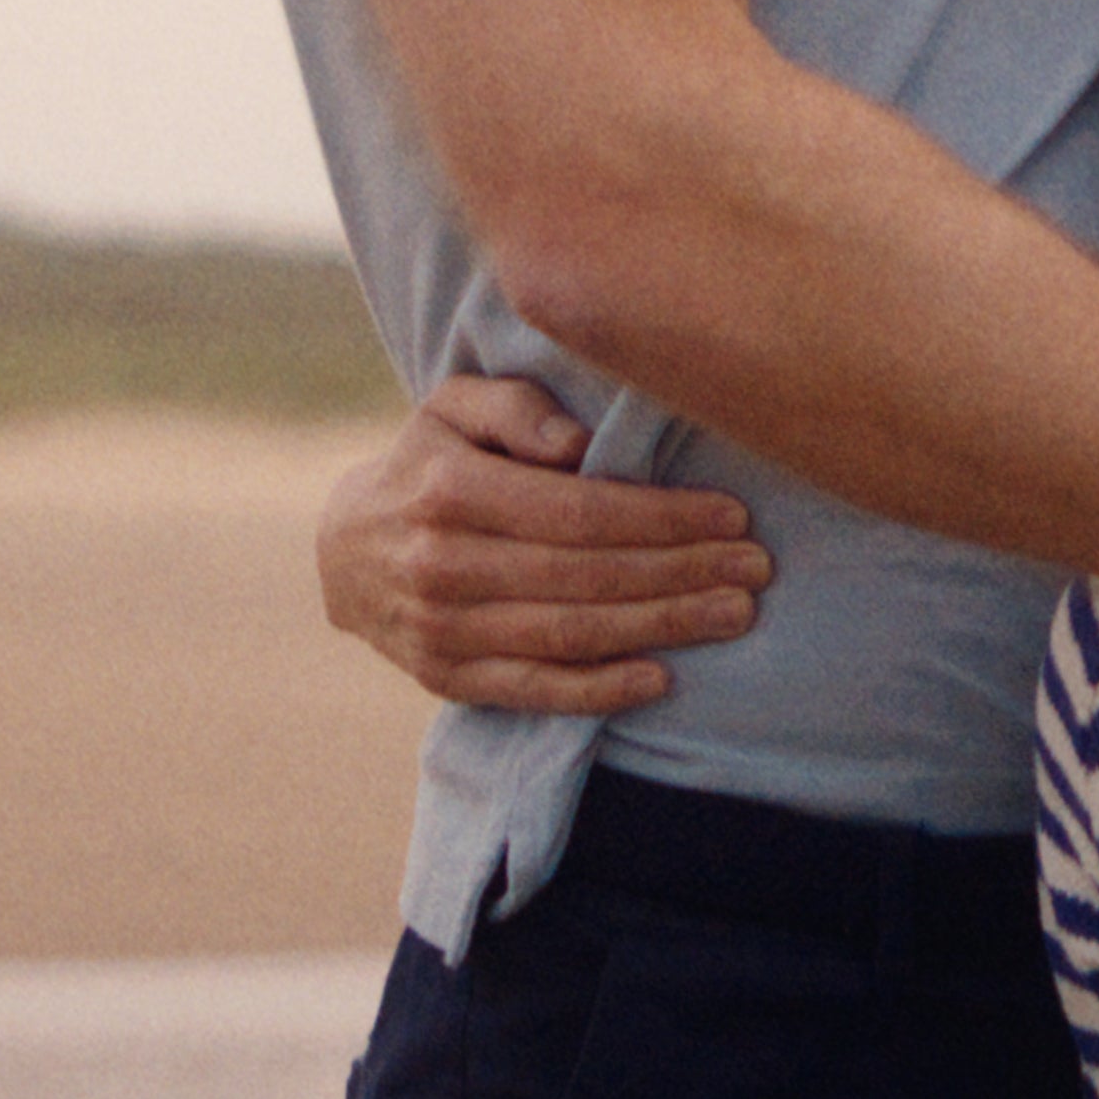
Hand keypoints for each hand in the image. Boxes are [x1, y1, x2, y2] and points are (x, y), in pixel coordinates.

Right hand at [316, 372, 765, 715]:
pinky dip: (599, 690)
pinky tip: (661, 677)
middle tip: (756, 569)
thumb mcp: (452, 407)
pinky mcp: (446, 679)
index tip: (731, 514)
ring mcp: (443, 631)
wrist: (342, 551)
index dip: (661, 517)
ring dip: (662, 627)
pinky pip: (532, 690)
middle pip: (587, 576)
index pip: (579, 512)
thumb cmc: (425, 464)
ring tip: (733, 613)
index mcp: (452, 492)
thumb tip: (578, 443)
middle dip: (682, 572)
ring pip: (571, 634)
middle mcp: (445, 565)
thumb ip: (515, 408)